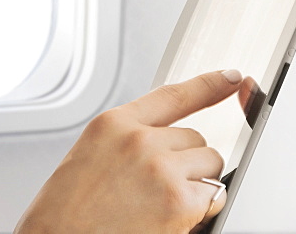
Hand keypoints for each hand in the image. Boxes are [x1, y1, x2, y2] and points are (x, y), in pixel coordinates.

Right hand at [14, 69, 243, 233]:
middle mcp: (138, 139)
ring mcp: (160, 167)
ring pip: (210, 163)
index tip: (230, 77)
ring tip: (162, 204)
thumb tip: (165, 144)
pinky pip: (215, 195)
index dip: (208, 85)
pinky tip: (173, 219)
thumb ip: (127, 142)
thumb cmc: (64, 214)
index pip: (173, 95)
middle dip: (187, 162)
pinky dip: (203, 209)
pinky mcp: (178, 200)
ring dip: (198, 184)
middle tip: (159, 189)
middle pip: (195, 137)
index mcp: (113, 124)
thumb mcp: (90, 158)